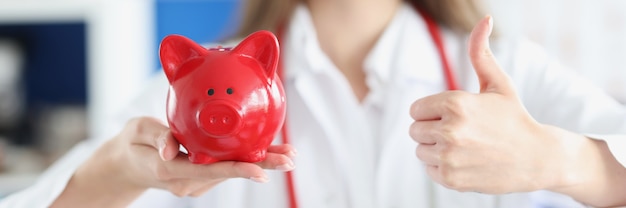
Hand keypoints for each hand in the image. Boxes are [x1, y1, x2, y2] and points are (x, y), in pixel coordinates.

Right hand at [53, 117, 294, 206]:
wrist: (125, 165)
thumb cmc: (131, 144)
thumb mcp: (137, 131)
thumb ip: (157, 135)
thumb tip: (171, 147)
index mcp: (172, 170)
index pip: (210, 171)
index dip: (238, 170)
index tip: (261, 171)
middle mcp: (187, 182)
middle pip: (229, 173)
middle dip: (261, 166)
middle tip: (288, 160)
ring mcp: (195, 183)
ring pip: (232, 171)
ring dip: (259, 163)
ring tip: (287, 154)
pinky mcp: (201, 178)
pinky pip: (227, 168)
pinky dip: (247, 160)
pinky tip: (267, 151)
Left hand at [408, 16, 577, 193]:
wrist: (538, 158)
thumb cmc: (515, 118)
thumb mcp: (498, 83)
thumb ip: (480, 53)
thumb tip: (485, 19)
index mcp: (455, 104)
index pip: (416, 110)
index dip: (433, 113)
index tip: (454, 116)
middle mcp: (449, 131)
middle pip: (415, 130)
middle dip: (433, 130)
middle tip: (462, 132)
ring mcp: (450, 157)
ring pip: (421, 151)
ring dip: (436, 150)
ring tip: (465, 147)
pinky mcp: (452, 179)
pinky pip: (430, 170)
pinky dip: (442, 168)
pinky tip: (465, 161)